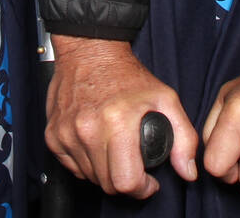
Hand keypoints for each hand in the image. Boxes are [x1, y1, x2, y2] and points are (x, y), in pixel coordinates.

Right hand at [47, 34, 199, 196]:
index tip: (148, 181)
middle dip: (125, 181)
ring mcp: (67, 133)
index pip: (126, 182)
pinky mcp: (53, 135)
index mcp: (117, 122)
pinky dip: (86, 163)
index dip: (142, 188)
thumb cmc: (125, 74)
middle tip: (133, 164)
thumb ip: (184, 137)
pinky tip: (96, 145)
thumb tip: (187, 170)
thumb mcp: (165, 98)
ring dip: (105, 172)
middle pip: (108, 185)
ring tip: (115, 150)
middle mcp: (88, 130)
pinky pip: (71, 167)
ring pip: (89, 178)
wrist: (89, 50)